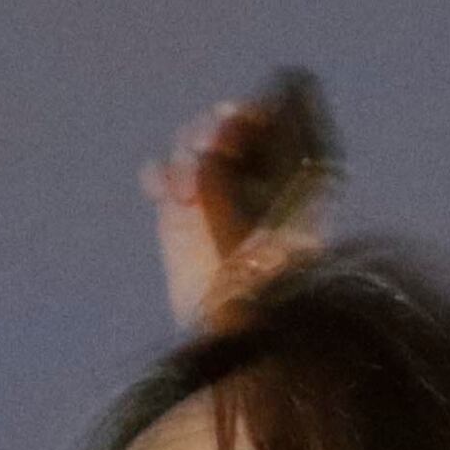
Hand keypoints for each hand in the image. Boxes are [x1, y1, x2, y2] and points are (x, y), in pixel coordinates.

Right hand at [152, 97, 327, 331]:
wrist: (242, 334)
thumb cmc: (273, 285)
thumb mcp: (268, 226)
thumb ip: (243, 178)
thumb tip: (225, 129)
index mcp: (290, 172)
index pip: (275, 119)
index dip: (256, 114)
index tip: (242, 121)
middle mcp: (253, 174)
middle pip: (230, 124)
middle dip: (215, 130)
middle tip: (211, 148)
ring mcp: (216, 190)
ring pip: (195, 143)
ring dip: (186, 152)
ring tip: (185, 187)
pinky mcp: (182, 211)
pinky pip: (165, 174)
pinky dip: (160, 173)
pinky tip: (162, 190)